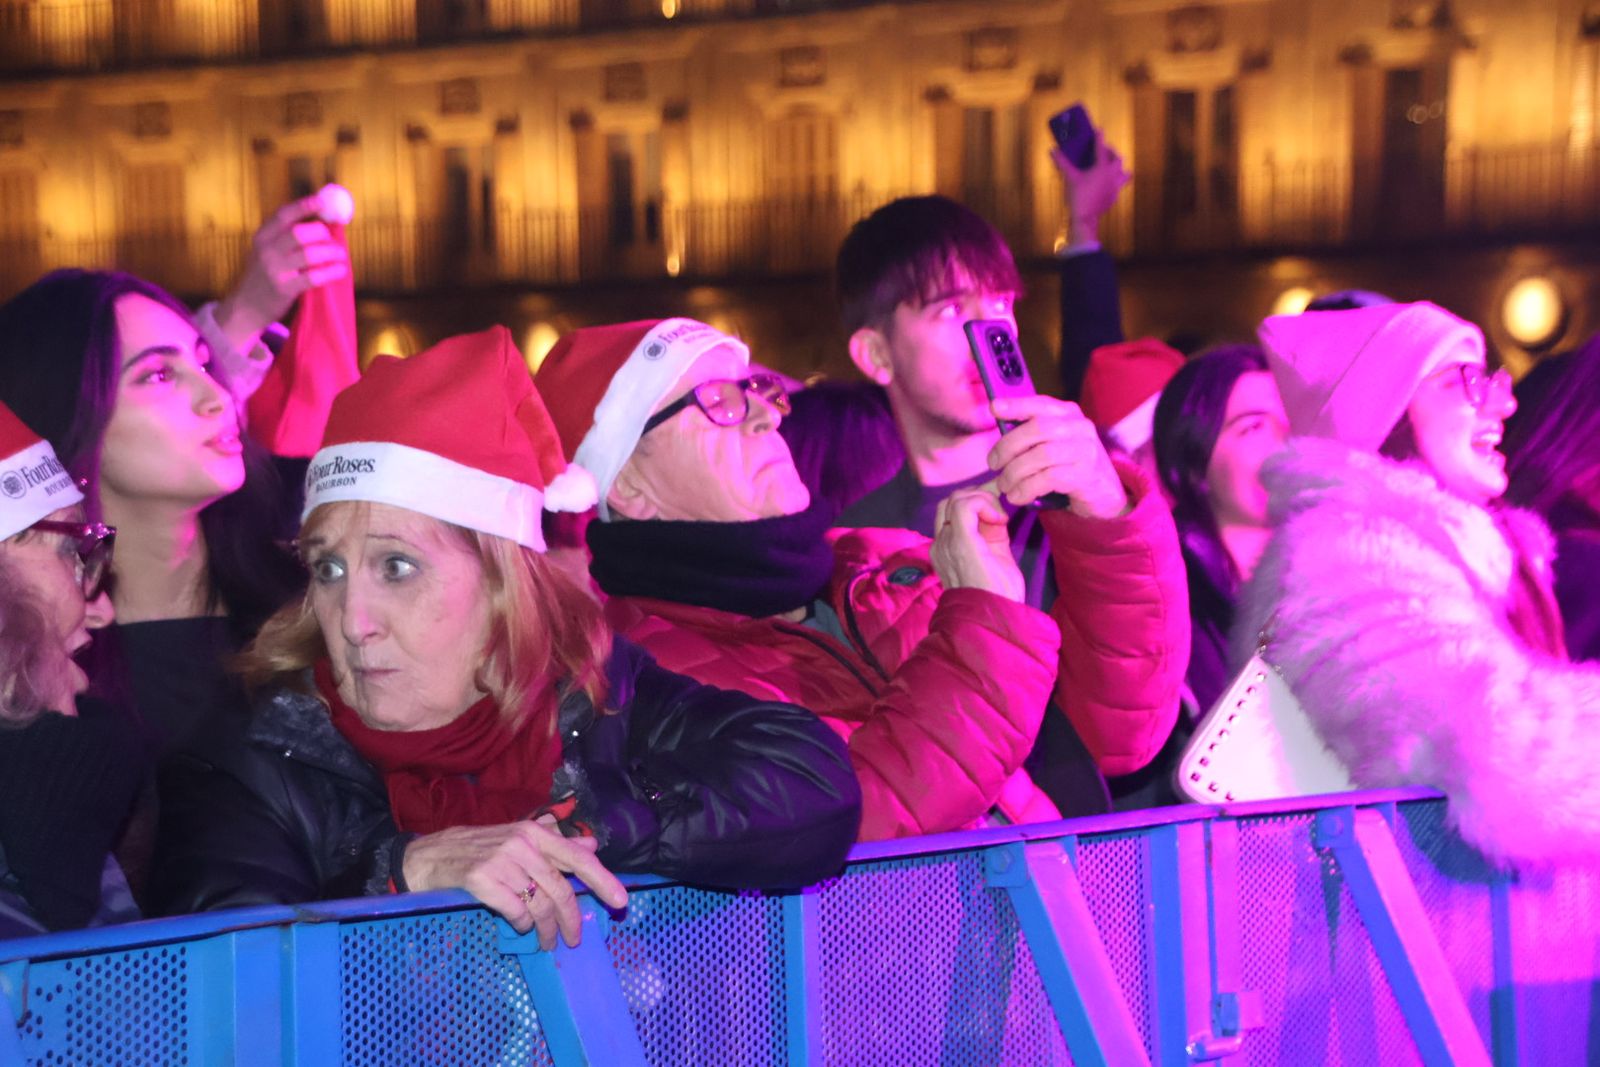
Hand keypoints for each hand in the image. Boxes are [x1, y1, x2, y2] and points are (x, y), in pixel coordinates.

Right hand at [212, 194, 350, 349]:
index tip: (322, 201)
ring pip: (310, 254)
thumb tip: (321, 222)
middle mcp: (266, 250)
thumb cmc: (264, 276)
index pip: (284, 215)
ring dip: (331, 252)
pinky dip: (331, 272)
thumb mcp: (266, 252)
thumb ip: (285, 237)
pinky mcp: (285, 289)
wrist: (246, 307)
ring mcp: (275, 270)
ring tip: (341, 255)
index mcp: (262, 236)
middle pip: (300, 233)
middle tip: (334, 240)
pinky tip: (340, 270)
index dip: (304, 206)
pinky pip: (314, 277)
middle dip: (322, 233)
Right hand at [400, 816, 628, 949]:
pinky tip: (519, 928)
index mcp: (535, 833)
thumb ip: (555, 845)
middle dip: (572, 919)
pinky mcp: (481, 879)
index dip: (603, 880)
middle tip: (573, 940)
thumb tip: (591, 843)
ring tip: (545, 941)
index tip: (621, 900)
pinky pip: (515, 911)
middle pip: (561, 889)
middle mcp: (522, 844)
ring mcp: (501, 861)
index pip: (578, 857)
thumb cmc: (478, 848)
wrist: (428, 856)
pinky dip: (521, 925)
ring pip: (539, 904)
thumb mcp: (519, 839)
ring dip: (546, 929)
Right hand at [931, 485, 1024, 602]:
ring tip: (999, 518)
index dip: (977, 504)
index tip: (999, 516)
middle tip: (1000, 514)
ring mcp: (947, 543)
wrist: (996, 619)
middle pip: (951, 501)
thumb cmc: (999, 595)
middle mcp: (941, 544)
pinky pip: (964, 505)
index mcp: (947, 549)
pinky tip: (998, 519)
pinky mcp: (960, 543)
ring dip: (983, 499)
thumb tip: (997, 513)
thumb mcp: (996, 556)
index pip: (952, 511)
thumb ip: (992, 534)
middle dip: (979, 498)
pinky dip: (984, 503)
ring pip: (956, 498)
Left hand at [989, 395, 1128, 519]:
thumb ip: (1031, 434)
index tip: (994, 408)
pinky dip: (1026, 488)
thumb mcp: (1053, 444)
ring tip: (1004, 485)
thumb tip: (998, 426)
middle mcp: (1080, 428)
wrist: (1104, 495)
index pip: (1040, 404)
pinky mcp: (1086, 475)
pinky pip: (1048, 478)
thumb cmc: (1070, 467)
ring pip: (1040, 455)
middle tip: (993, 465)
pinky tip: (1017, 496)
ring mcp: (1086, 451)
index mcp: (1069, 414)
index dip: (1016, 405)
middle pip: (1036, 429)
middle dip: (1007, 447)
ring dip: (1014, 472)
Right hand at [1051, 128, 1129, 246]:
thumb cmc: (1077, 196)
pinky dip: (1115, 182)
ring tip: (1111, 168)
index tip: (1099, 131)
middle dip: (1112, 154)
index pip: (1101, 149)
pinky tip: (1107, 184)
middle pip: (1118, 160)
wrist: (1084, 218)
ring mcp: (1115, 187)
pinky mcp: (1114, 198)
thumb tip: (1052, 151)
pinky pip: (1119, 186)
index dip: (1099, 138)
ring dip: (1119, 169)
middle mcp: (1112, 176)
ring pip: (1124, 174)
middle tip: (1104, 152)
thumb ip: (1062, 163)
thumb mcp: (1068, 178)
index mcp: (1101, 168)